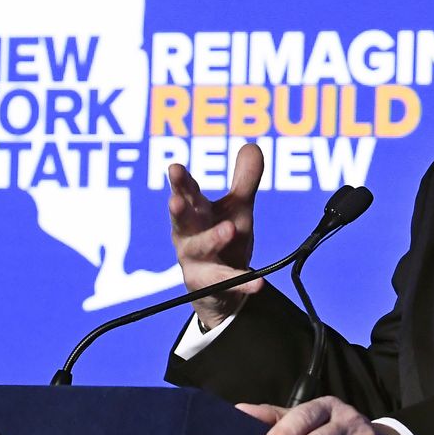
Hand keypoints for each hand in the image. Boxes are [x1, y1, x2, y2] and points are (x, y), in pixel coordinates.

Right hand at [168, 143, 263, 327]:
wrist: (220, 290)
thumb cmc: (223, 239)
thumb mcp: (236, 209)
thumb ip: (244, 180)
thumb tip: (252, 145)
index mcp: (195, 212)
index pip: (186, 193)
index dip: (181, 182)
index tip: (175, 168)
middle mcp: (189, 235)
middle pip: (182, 220)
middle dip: (178, 209)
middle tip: (176, 200)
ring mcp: (197, 261)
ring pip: (200, 249)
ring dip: (212, 238)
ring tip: (229, 229)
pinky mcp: (211, 285)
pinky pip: (228, 282)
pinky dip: (243, 282)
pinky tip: (258, 282)